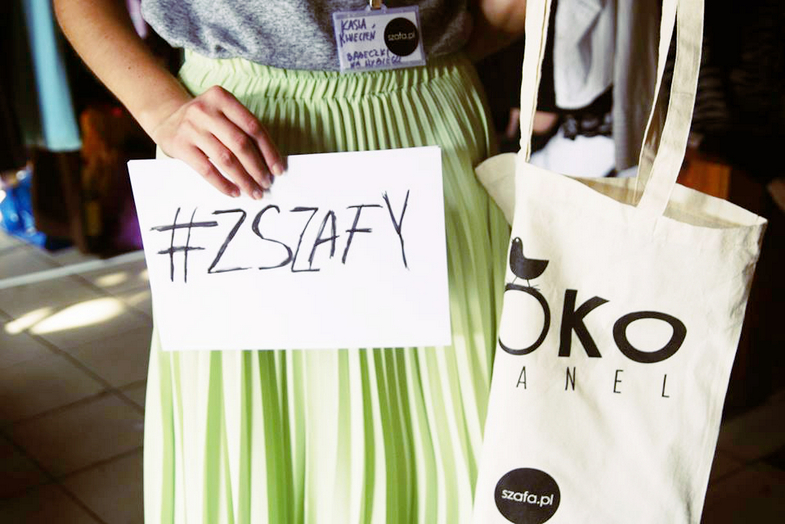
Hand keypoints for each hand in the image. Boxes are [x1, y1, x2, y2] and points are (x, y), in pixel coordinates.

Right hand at [150, 86, 283, 198]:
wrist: (166, 118)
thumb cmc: (204, 120)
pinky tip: (234, 191)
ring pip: (225, 159)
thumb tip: (269, 162)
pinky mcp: (180, 145)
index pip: (253, 126)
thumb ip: (242, 130)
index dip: (269, 150)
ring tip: (254, 191)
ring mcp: (191, 128)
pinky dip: (223, 183)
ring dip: (243, 179)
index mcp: (221, 98)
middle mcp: (205, 110)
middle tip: (266, 183)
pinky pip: (206, 169)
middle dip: (257, 168)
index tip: (278, 169)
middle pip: (240, 144)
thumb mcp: (222, 113)